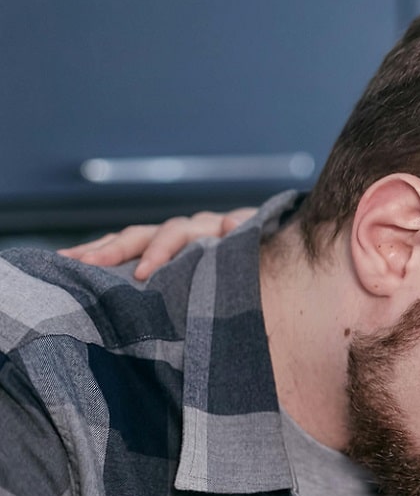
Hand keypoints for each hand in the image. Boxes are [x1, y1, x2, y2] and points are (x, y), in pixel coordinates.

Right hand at [58, 208, 256, 279]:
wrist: (276, 244)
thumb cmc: (268, 254)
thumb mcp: (262, 244)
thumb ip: (249, 236)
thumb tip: (231, 221)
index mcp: (212, 227)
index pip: (178, 234)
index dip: (160, 251)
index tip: (143, 273)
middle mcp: (188, 228)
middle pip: (146, 232)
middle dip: (116, 248)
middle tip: (89, 263)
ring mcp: (174, 237)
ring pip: (132, 238)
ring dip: (101, 248)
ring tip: (68, 260)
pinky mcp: (164, 249)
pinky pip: (130, 248)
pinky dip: (105, 253)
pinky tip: (75, 263)